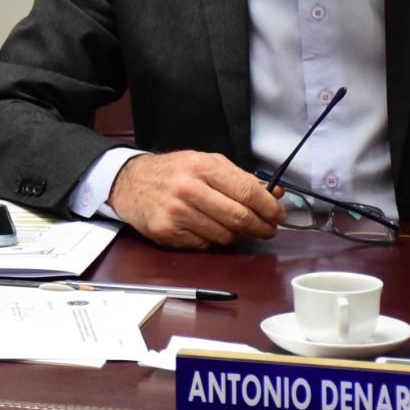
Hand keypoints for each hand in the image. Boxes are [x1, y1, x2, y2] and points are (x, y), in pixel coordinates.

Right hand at [109, 151, 285, 249]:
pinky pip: (204, 245)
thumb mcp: (207, 164)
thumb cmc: (174, 172)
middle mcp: (188, 188)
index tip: (279, 215)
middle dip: (261, 227)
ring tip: (234, 227)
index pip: (247, 192)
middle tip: (268, 229)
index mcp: (202, 167)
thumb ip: (241, 179)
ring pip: (224, 236)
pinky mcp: (166, 232)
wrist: (131, 182)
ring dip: (236, 235)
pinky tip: (207, 229)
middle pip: (239, 217)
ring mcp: (176, 212)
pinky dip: (212, 240)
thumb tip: (276, 194)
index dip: (269, 207)